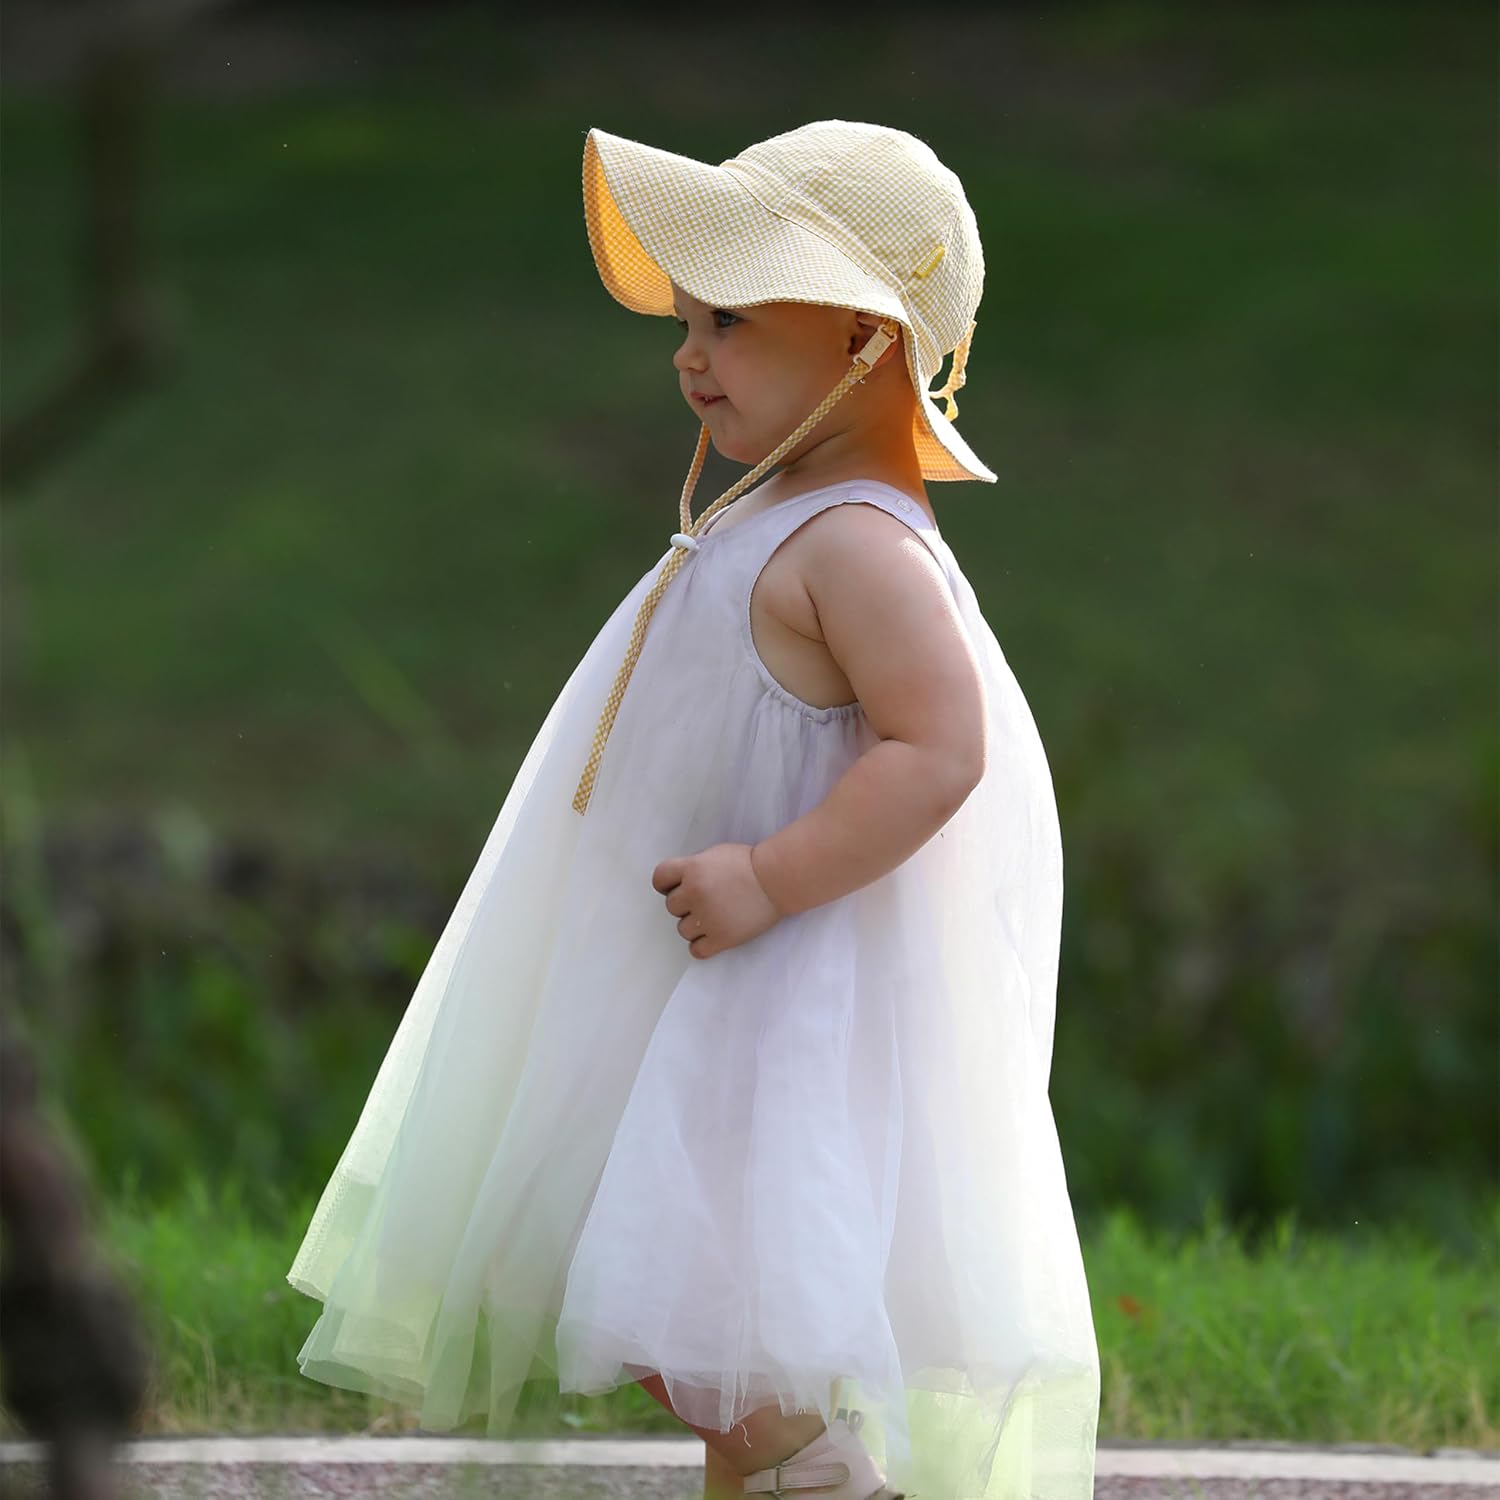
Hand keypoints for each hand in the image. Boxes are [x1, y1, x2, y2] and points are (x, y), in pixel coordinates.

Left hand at [651, 842, 783, 958]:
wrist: (777, 880)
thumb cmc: (749, 863)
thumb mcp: (714, 854)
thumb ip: (693, 868)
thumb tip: (680, 883)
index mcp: (692, 869)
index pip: (659, 878)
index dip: (666, 883)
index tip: (677, 886)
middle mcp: (695, 893)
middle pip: (671, 906)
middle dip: (685, 903)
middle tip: (707, 899)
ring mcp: (708, 917)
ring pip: (682, 930)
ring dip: (694, 925)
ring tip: (714, 916)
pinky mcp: (722, 938)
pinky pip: (696, 950)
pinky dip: (702, 944)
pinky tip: (712, 935)